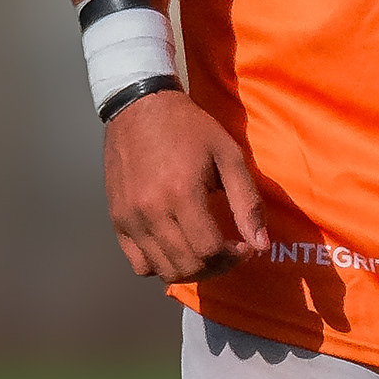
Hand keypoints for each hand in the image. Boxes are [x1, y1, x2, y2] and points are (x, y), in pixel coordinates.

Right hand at [102, 90, 267, 282]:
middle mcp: (149, 211)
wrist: (140, 108)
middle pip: (186, 265)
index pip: (208, 250)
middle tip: (230, 251)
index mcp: (181, 194)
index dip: (234, 257)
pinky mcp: (116, 219)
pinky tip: (178, 247)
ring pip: (161, 270)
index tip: (246, 246)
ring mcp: (128, 218)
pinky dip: (161, 265)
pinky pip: (138, 263)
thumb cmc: (191, 129)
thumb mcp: (229, 157)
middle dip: (217, 266)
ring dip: (191, 269)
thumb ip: (247, 202)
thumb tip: (261, 245)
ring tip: (206, 251)